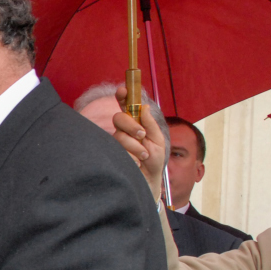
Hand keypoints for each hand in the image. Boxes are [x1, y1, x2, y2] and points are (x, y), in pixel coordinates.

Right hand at [111, 85, 164, 201]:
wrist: (148, 180)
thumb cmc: (154, 160)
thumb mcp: (158, 140)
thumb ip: (150, 124)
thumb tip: (144, 107)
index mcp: (137, 123)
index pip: (127, 106)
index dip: (123, 96)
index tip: (122, 90)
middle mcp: (124, 130)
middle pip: (119, 117)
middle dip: (131, 125)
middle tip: (141, 135)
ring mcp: (117, 141)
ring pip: (119, 135)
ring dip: (135, 147)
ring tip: (143, 157)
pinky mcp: (113, 152)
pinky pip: (119, 149)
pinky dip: (132, 156)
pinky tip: (137, 163)